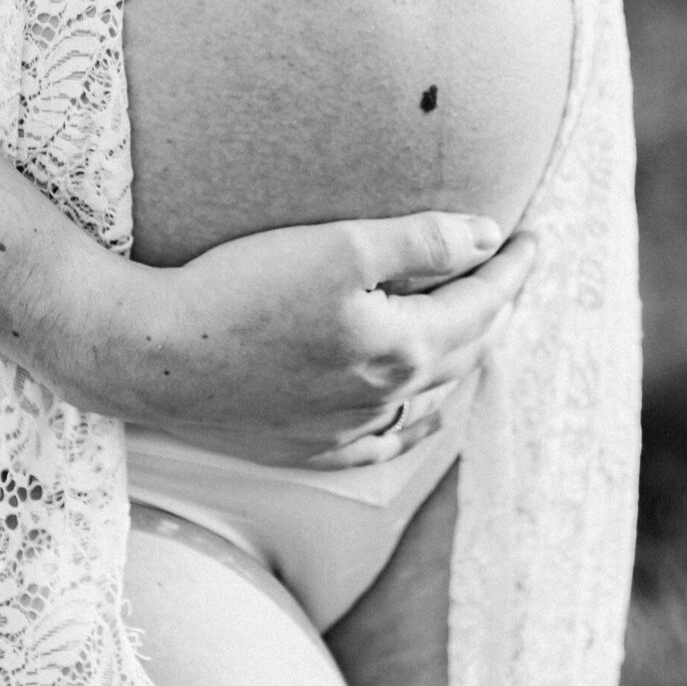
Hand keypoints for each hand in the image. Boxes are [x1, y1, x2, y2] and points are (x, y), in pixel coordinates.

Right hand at [68, 211, 536, 468]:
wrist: (150, 356)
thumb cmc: (239, 290)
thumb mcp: (339, 246)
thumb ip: (423, 242)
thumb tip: (489, 239)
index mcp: (402, 348)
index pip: (483, 303)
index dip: (514, 267)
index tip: (536, 236)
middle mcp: (385, 398)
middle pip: (466, 350)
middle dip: (499, 306)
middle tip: (515, 269)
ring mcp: (346, 431)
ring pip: (431, 398)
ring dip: (465, 359)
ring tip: (481, 326)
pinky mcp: (306, 449)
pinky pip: (387, 441)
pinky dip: (418, 418)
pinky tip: (421, 409)